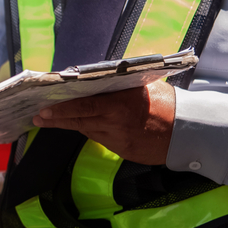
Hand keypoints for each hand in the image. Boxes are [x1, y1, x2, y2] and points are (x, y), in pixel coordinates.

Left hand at [32, 81, 175, 164]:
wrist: (189, 131)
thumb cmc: (166, 102)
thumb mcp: (142, 86)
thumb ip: (117, 84)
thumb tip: (93, 77)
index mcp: (119, 103)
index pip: (83, 105)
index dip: (61, 108)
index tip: (44, 108)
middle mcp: (115, 121)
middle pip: (78, 120)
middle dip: (56, 119)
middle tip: (38, 117)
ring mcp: (118, 138)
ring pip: (86, 130)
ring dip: (69, 125)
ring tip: (50, 120)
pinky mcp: (122, 150)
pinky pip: (99, 138)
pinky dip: (89, 131)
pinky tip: (78, 125)